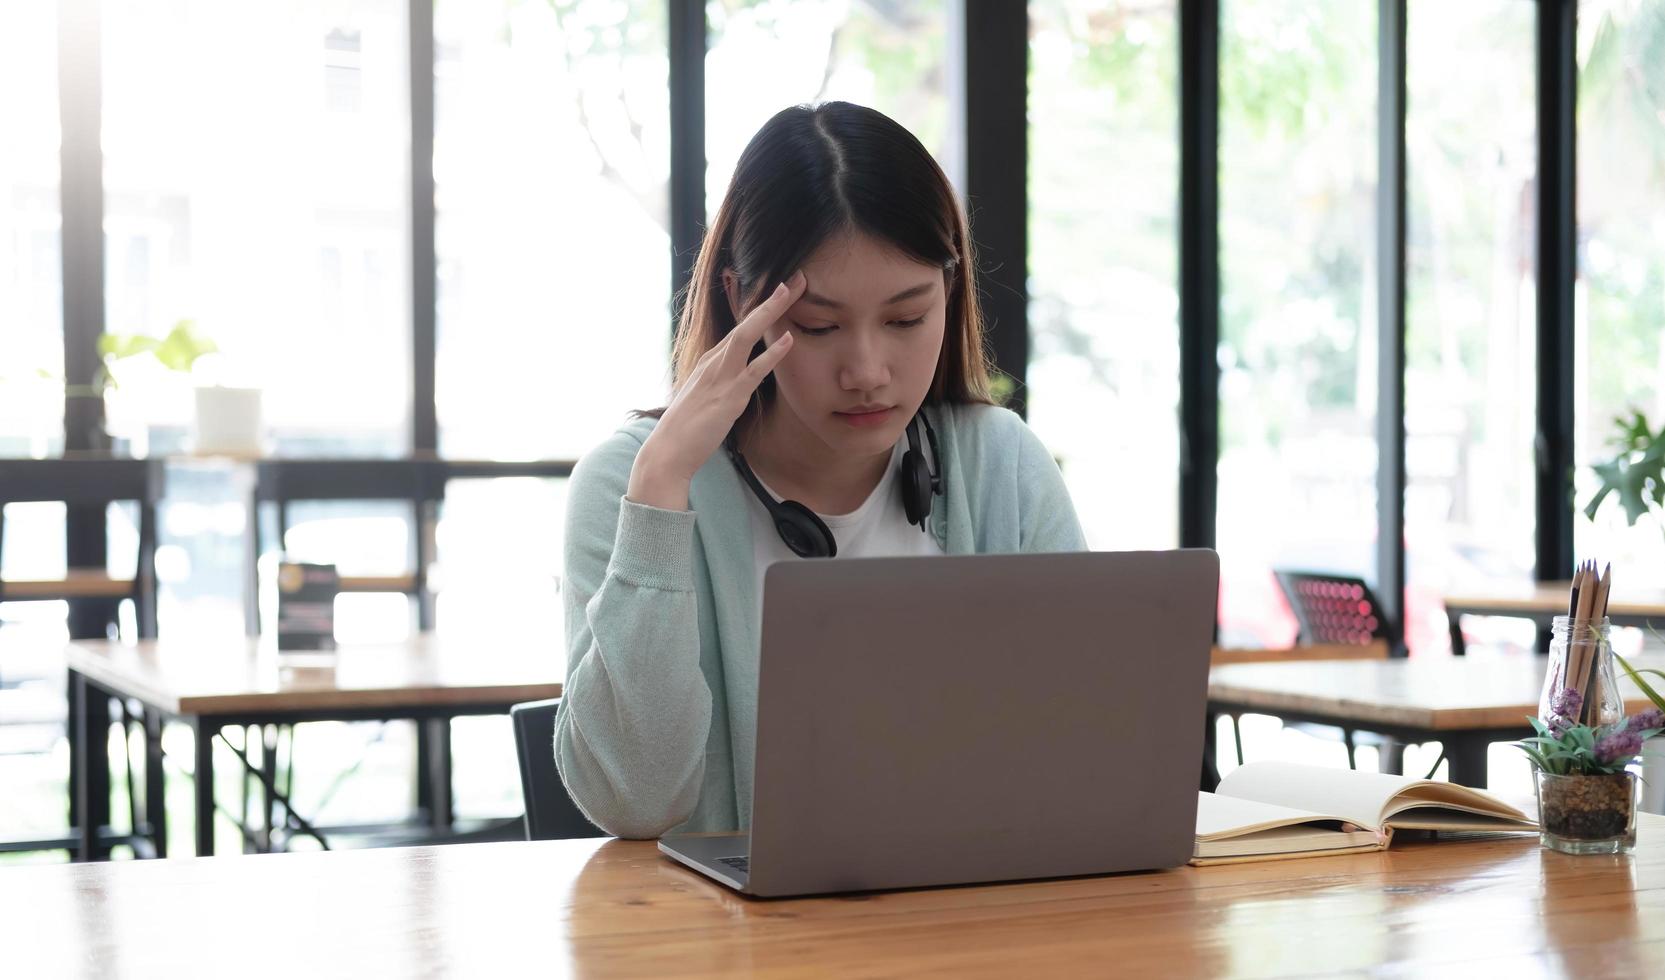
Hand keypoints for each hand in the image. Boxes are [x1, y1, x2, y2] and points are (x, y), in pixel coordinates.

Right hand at [627, 271, 805, 510]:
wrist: (668, 451)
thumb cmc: (687, 428)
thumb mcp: (707, 398)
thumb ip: (722, 384)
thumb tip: (738, 382)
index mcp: (711, 361)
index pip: (741, 328)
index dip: (762, 309)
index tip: (782, 292)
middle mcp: (714, 362)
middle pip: (745, 323)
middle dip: (771, 300)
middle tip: (795, 279)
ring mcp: (720, 377)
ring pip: (747, 336)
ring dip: (770, 312)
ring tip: (791, 292)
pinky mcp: (728, 398)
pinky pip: (753, 371)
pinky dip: (772, 355)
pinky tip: (788, 340)